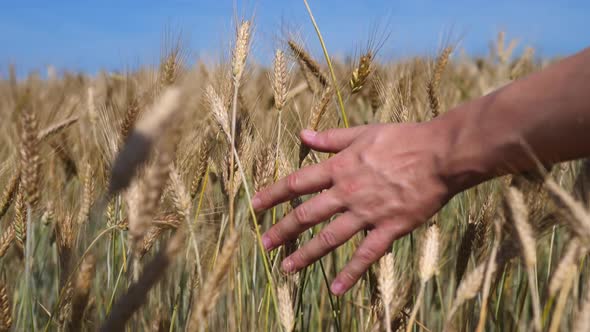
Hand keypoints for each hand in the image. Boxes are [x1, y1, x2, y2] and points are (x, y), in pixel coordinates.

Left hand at [252, 121, 459, 294]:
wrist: (440, 155)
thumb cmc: (403, 139)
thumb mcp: (363, 132)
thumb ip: (331, 138)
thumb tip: (302, 134)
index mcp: (340, 168)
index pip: (297, 183)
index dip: (273, 195)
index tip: (255, 205)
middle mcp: (347, 193)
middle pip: (306, 215)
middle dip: (282, 230)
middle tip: (265, 244)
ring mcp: (367, 213)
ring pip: (329, 238)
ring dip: (306, 255)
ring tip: (287, 268)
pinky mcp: (389, 229)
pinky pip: (366, 255)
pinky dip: (350, 273)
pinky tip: (335, 289)